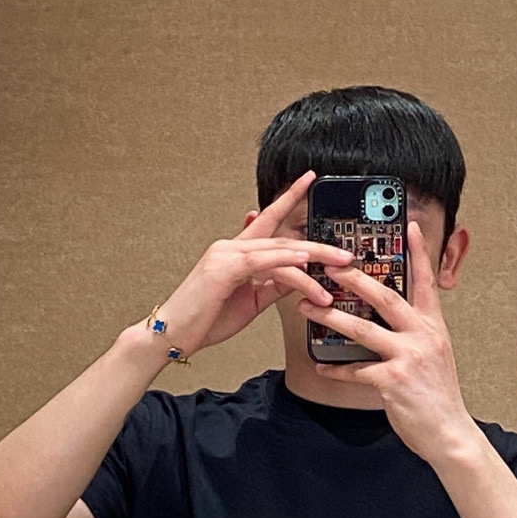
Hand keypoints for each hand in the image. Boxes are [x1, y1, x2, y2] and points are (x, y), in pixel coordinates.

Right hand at [152, 170, 354, 356]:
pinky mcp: (222, 268)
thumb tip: (296, 278)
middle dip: (317, 244)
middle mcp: (230, 247)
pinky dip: (287, 260)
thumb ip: (272, 286)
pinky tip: (305, 261)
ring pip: (278, 248)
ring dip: (312, 256)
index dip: (288, 200)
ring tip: (338, 266)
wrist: (171, 336)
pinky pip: (262, 261)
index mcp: (236, 253)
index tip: (308, 181)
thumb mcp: (250, 302)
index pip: (267, 221)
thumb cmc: (205, 320)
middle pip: (281, 236)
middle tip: (344, 250)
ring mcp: (225, 254)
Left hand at [297, 221, 478, 462]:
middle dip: (353, 278)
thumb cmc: (438, 397)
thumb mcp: (434, 357)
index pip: (425, 281)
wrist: (449, 434)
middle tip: (329, 266)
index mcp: (433, 327)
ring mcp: (408, 357)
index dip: (416, 252)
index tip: (406, 226)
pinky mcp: (393, 381)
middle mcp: (423, 336)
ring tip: (307, 309)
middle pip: (384, 296)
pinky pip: (355, 369)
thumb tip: (387, 322)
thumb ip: (414, 335)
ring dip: (330, 318)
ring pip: (362, 329)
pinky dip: (335, 369)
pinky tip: (321, 367)